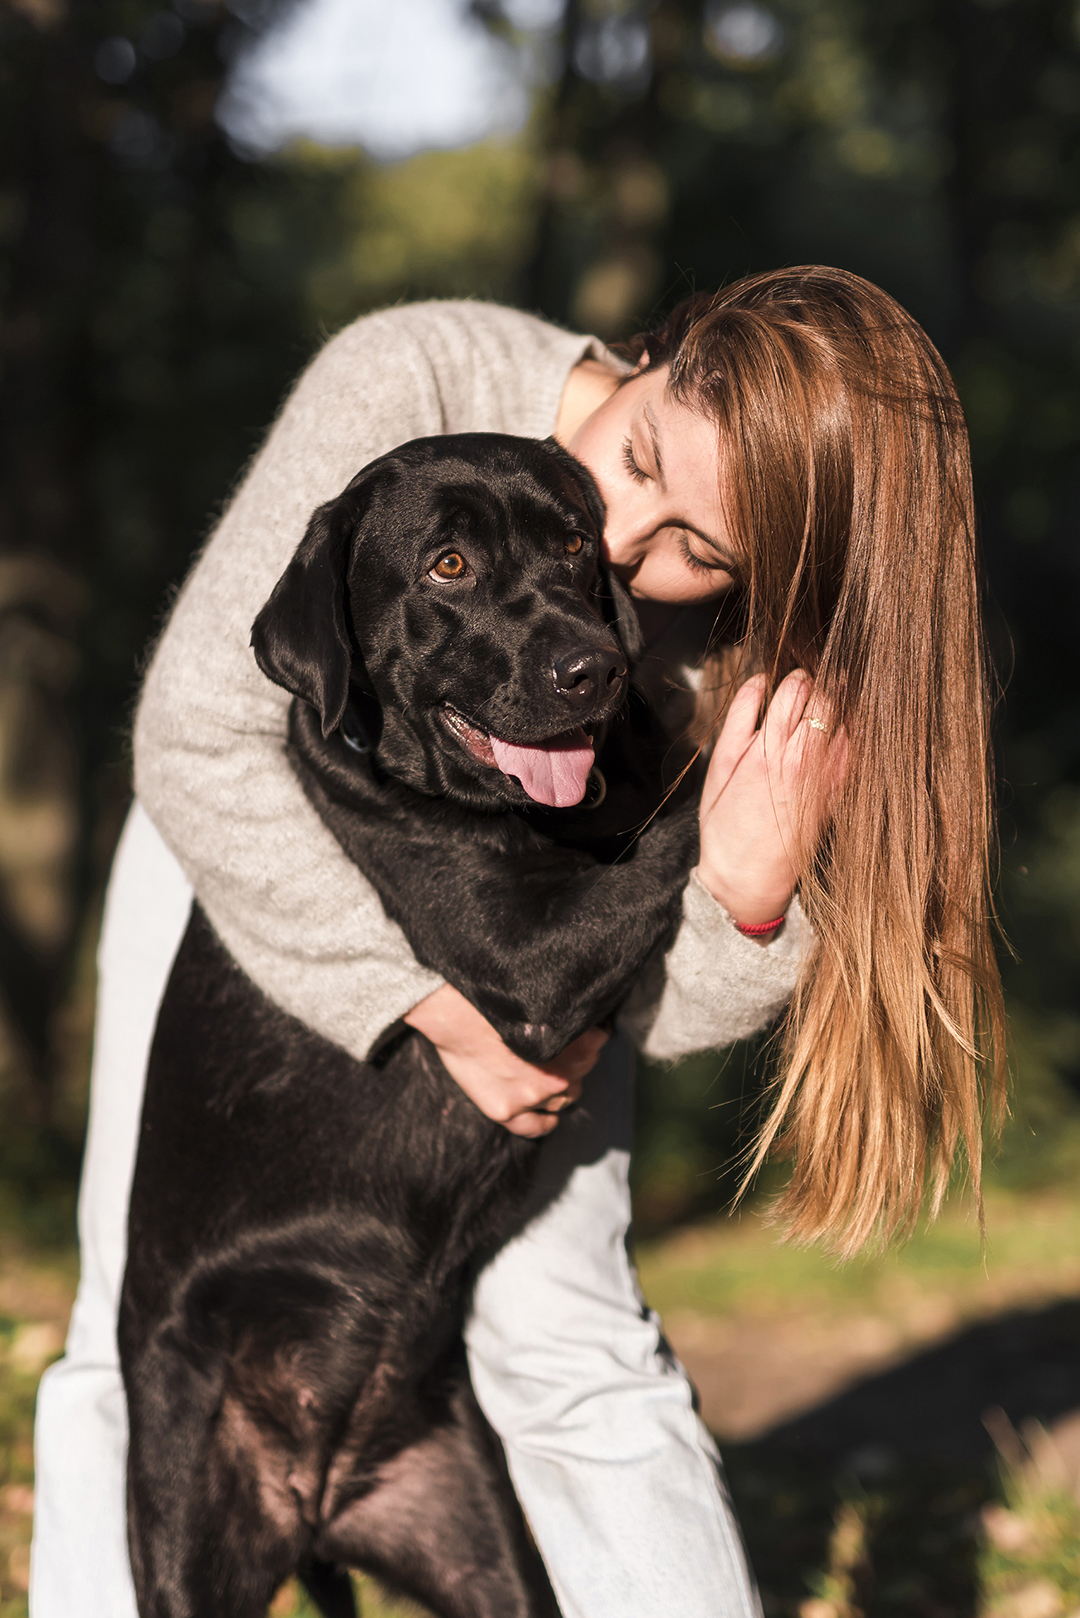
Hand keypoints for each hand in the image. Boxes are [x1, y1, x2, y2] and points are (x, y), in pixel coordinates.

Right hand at [403, 983, 608, 1138]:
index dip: (590, 1037)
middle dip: (574, 1062)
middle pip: (582, 1073)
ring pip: (564, 1099)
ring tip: (550, 1077)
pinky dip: (546, 1122)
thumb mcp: (543, 1005)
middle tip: (559, 1051)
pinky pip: (536, 1127)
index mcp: (576, 1046)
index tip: (583, 1034)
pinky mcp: (507, 1111)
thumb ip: (567, 1020)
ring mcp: (533, 1097)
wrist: (453, 1014)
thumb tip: (586, 1025)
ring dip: (561, 1089)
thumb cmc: (495, 1002)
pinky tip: (548, 1116)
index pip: (598, 1044)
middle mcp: (559, 1076)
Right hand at [696, 669, 846, 930]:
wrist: (748, 876)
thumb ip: (739, 719)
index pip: (795, 689)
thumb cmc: (726, 824)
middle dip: (822, 685)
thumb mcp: (719, 768)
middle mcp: (800, 759)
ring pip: (845, 720)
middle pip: (825, 699)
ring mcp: (824, 776)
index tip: (794, 677)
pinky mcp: (838, 793)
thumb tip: (758, 680)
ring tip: (833, 703)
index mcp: (766, 749)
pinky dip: (851, 733)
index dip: (798, 677)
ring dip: (841, 706)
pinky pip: (855, 749)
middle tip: (816, 684)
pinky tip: (841, 733)